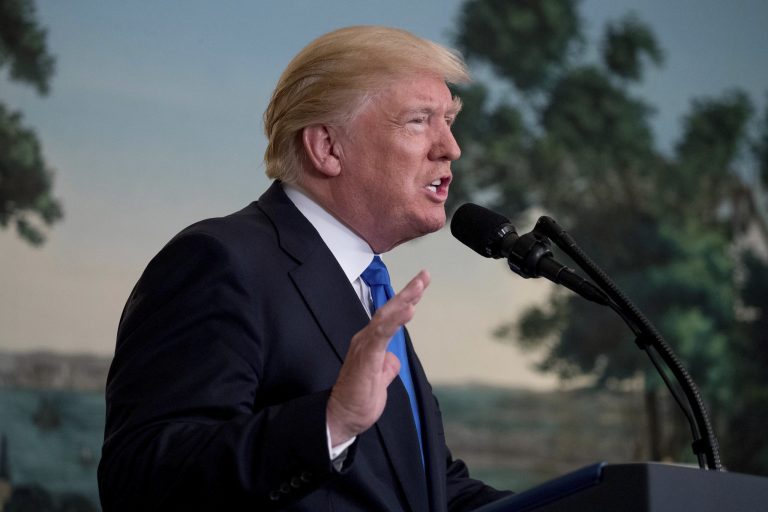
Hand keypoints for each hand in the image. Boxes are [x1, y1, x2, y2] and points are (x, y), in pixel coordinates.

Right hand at [326, 270, 429, 446]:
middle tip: (424, 276)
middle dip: (408, 291)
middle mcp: (366, 339)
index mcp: (370, 343)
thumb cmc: (358, 398)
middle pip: (389, 310)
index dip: (406, 299)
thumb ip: (387, 366)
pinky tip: (408, 310)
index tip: (421, 284)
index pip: (390, 316)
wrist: (342, 416)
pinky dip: (396, 320)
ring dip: (403, 301)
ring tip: (418, 287)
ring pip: (385, 317)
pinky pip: (382, 334)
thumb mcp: (381, 380)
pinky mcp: (366, 356)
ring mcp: (365, 346)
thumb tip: (393, 360)